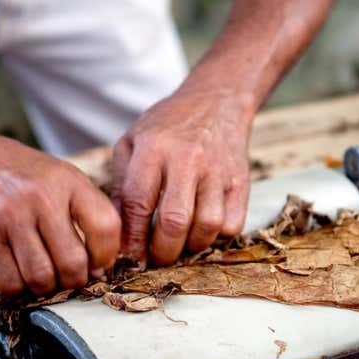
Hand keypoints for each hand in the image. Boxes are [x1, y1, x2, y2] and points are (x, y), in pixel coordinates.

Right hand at [0, 129, 119, 295]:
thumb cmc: (10, 171)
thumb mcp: (54, 174)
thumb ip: (79, 209)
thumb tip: (100, 261)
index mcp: (68, 180)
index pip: (106, 228)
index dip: (105, 256)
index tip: (96, 265)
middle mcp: (42, 196)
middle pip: (73, 263)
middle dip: (72, 281)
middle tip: (63, 278)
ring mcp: (10, 216)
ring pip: (41, 278)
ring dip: (42, 288)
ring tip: (37, 277)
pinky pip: (8, 282)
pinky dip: (14, 289)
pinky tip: (13, 275)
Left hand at [111, 88, 251, 264]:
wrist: (216, 101)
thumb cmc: (167, 127)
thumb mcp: (133, 141)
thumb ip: (121, 183)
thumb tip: (117, 231)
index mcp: (154, 147)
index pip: (138, 203)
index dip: (132, 238)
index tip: (130, 257)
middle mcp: (187, 158)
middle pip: (175, 221)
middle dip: (162, 251)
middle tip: (156, 257)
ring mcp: (218, 170)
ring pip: (207, 227)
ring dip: (191, 247)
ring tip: (180, 244)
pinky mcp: (241, 181)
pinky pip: (233, 225)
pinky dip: (217, 237)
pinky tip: (203, 228)